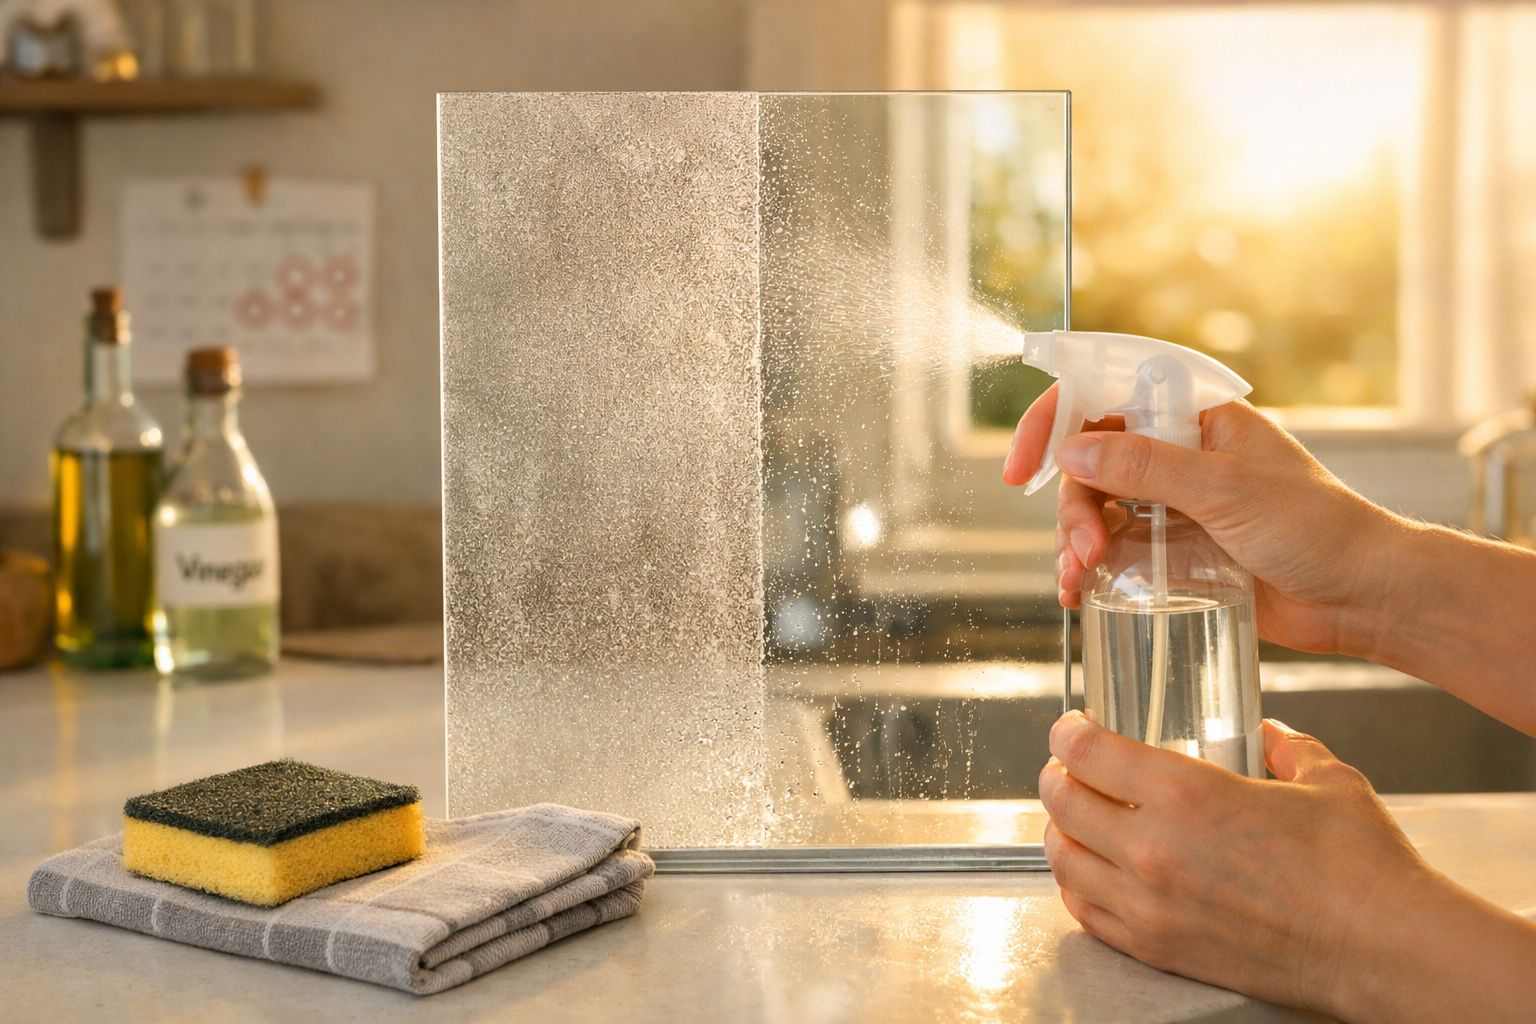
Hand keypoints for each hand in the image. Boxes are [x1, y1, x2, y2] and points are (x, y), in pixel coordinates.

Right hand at [1002, 383, 1395, 654]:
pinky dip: (1089, 571)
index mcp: (1195, 419)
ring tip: (1077, 581)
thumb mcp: (1225, 490)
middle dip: (1073, 508)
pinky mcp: (1176, 552)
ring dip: (1074, 544)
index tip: (1021, 468)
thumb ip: (1146, 467)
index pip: (1104, 399)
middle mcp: (1180, 456)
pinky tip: (1080, 593)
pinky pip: (1115, 553)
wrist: (1363, 595)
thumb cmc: (1317, 528)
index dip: (1053, 425)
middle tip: (1081, 550)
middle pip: (1090, 466)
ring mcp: (1175, 506)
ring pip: (1096, 512)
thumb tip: (1072, 451)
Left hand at [1039, 711, 1535, 1020]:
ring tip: (1070, 819)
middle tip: (1065, 768)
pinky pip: (1088, 914)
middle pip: (1064, 802)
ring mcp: (1151, 905)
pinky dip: (1077, 888)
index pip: (1089, 752)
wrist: (1382, 950)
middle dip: (1056, 776)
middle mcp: (1155, 848)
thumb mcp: (1327, 780)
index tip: (1072, 728)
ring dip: (1059, 831)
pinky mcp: (1160, 949)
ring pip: (1064, 860)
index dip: (1070, 733)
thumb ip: (1288, 748)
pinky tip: (1089, 875)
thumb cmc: (1361, 868)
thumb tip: (1271, 735)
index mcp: (1186, 794)